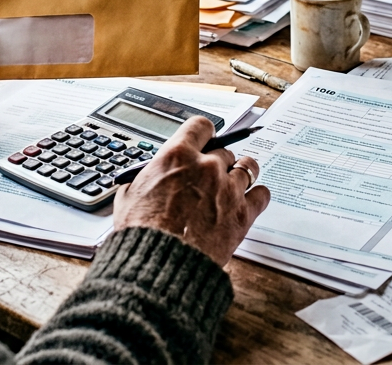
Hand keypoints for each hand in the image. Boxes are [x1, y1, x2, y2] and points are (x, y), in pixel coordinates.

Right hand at [113, 116, 270, 265]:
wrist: (160, 265)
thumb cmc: (142, 232)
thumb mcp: (130, 195)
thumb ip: (146, 178)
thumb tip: (151, 176)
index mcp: (178, 155)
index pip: (201, 126)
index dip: (203, 133)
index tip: (204, 140)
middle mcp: (207, 166)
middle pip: (224, 150)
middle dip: (218, 162)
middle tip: (211, 175)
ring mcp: (228, 188)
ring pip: (248, 167)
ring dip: (241, 173)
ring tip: (234, 183)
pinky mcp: (243, 213)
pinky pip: (262, 194)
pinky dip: (257, 196)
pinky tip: (249, 201)